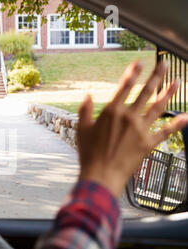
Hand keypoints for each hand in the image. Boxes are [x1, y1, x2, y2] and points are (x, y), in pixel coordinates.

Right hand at [77, 60, 187, 197]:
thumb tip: (87, 96)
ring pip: (158, 107)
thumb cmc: (88, 154)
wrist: (101, 176)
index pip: (125, 86)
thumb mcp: (81, 130)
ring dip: (168, 93)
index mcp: (112, 112)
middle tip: (163, 64)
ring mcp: (140, 130)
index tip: (140, 62)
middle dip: (156, 76)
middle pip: (145, 92)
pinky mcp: (148, 143)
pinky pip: (165, 131)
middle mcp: (129, 117)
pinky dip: (176, 124)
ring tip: (176, 82)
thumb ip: (84, 111)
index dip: (133, 72)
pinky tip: (185, 117)